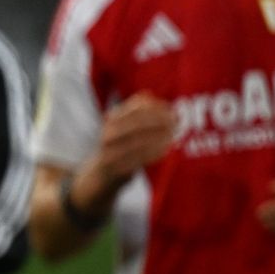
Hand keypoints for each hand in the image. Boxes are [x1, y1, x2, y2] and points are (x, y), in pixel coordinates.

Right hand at [70, 92, 176, 213]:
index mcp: (111, 122)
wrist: (98, 178)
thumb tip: (149, 95)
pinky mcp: (114, 170)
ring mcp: (109, 153)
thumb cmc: (118, 149)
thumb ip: (134, 112)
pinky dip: (151, 154)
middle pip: (133, 124)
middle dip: (157, 121)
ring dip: (156, 137)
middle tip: (176, 120)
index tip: (169, 108)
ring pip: (134, 142)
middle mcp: (107, 135)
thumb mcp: (123, 127)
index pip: (132, 108)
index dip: (153, 107)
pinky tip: (164, 150)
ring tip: (173, 135)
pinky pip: (135, 160)